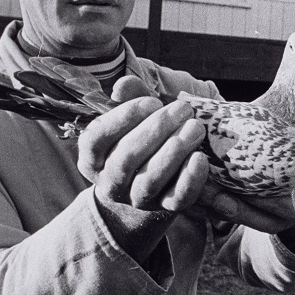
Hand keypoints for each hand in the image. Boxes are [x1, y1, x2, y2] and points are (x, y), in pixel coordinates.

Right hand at [77, 77, 209, 263]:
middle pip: (126, 159)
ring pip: (150, 181)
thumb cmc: (144, 140)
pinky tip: (201, 157)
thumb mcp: (136, 118)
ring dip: (174, 152)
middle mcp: (110, 182)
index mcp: (93, 158)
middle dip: (156, 130)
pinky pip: (177, 199)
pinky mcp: (166, 208)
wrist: (156, 185)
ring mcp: (137, 199)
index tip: (152, 101)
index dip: (123, 118)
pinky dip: (190, 179)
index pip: (97, 139)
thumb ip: (132, 98)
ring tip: (196, 127)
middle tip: (183, 109)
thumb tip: (124, 85)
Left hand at [193, 138, 294, 233]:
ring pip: (269, 223)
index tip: (288, 167)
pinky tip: (210, 198)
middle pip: (294, 210)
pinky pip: (251, 223)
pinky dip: (231, 213)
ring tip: (216, 195)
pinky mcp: (270, 221)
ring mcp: (292, 217)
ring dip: (242, 212)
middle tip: (239, 183)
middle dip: (267, 200)